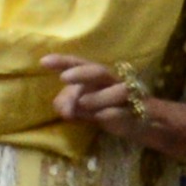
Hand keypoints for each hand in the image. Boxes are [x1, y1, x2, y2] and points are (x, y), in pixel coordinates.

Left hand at [43, 54, 162, 145]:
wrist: (142, 123)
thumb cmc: (107, 110)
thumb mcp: (83, 108)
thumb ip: (68, 105)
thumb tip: (60, 106)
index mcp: (98, 77)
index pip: (80, 64)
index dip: (63, 61)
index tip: (43, 61)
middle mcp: (113, 82)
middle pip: (100, 71)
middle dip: (82, 73)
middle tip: (64, 78)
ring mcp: (129, 97)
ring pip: (118, 91)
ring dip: (97, 97)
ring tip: (81, 104)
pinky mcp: (139, 112)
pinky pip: (126, 111)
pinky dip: (112, 114)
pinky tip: (101, 117)